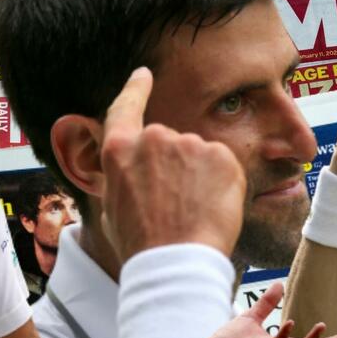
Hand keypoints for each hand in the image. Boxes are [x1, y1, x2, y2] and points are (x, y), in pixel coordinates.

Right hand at [100, 67, 246, 260]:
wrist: (175, 263)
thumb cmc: (141, 245)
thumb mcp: (114, 208)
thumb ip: (125, 176)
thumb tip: (135, 169)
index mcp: (120, 150)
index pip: (125, 106)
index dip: (135, 88)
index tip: (143, 74)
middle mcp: (154, 138)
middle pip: (170, 142)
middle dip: (176, 166)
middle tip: (177, 204)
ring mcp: (189, 144)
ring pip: (199, 155)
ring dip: (199, 176)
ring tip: (193, 212)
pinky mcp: (220, 155)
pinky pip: (223, 164)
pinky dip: (222, 183)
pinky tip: (212, 208)